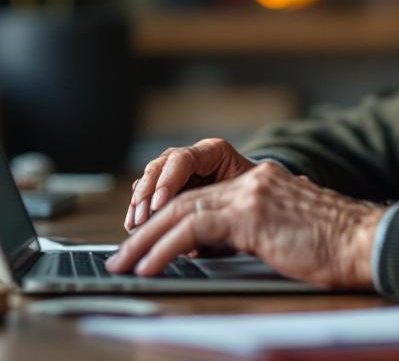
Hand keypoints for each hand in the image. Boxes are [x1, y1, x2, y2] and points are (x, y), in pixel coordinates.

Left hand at [106, 162, 384, 287]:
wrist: (367, 242)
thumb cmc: (338, 248)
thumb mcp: (290, 232)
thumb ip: (257, 230)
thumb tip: (223, 248)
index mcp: (260, 181)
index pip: (200, 196)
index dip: (166, 219)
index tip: (143, 242)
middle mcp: (251, 180)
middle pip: (183, 200)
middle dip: (145, 230)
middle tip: (119, 255)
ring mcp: (250, 193)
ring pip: (180, 212)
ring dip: (145, 241)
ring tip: (124, 265)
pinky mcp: (250, 214)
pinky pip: (192, 229)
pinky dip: (164, 249)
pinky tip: (150, 266)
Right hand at [124, 138, 256, 230]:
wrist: (264, 202)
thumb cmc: (259, 200)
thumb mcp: (248, 203)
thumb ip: (222, 217)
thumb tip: (192, 246)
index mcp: (214, 152)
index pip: (183, 160)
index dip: (167, 181)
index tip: (159, 204)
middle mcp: (194, 158)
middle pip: (160, 167)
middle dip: (147, 193)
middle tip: (141, 219)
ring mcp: (181, 172)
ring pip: (151, 180)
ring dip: (140, 203)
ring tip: (134, 225)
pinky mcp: (174, 189)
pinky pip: (151, 195)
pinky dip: (142, 210)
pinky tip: (134, 226)